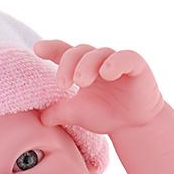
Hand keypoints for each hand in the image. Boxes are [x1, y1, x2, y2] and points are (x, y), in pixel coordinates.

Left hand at [33, 40, 164, 135]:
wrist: (134, 125)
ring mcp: (116, 61)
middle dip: (68, 65)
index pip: (64, 53)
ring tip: (81, 82)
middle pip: (79, 52)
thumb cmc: (106, 114)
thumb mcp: (78, 114)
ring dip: (88, 65)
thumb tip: (39, 117)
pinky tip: (107, 73)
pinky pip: (125, 57)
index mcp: (81, 67)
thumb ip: (58, 112)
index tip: (38, 49)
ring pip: (99, 54)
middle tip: (63, 84)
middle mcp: (97, 60)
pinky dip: (115, 63)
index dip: (51, 48)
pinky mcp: (136, 65)